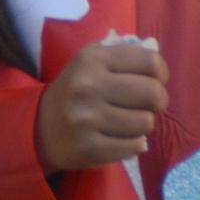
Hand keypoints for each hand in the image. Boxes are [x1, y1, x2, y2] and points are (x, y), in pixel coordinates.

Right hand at [35, 37, 169, 172]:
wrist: (39, 127)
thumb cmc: (75, 90)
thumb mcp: (91, 63)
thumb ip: (123, 56)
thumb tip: (156, 52)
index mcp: (91, 59)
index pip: (150, 61)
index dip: (160, 73)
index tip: (154, 80)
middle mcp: (88, 85)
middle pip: (153, 93)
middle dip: (158, 101)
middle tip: (148, 105)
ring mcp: (87, 118)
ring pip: (145, 122)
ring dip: (142, 124)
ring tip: (126, 121)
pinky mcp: (90, 147)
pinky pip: (134, 145)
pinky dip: (133, 144)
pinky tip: (118, 138)